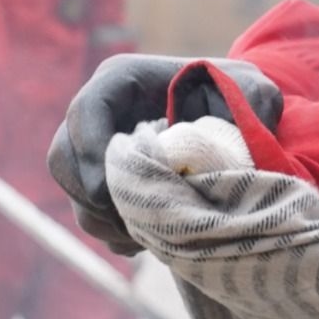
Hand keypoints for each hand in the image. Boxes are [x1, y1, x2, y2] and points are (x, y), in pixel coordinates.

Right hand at [49, 56, 282, 253]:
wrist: (234, 116)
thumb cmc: (240, 95)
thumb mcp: (254, 89)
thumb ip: (253, 102)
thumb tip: (241, 138)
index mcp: (122, 81)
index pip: (86, 110)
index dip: (93, 149)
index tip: (117, 184)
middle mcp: (99, 114)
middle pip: (64, 158)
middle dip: (94, 196)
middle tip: (137, 220)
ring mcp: (94, 150)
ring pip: (75, 193)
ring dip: (106, 221)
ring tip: (152, 235)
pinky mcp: (102, 182)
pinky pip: (90, 214)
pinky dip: (116, 233)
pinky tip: (154, 238)